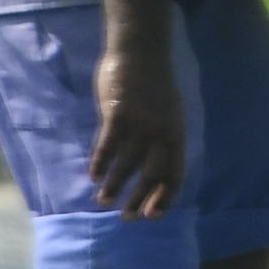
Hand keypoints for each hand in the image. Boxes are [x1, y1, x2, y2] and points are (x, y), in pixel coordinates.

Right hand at [86, 34, 186, 222]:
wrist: (140, 50)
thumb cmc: (153, 85)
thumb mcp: (167, 114)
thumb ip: (160, 141)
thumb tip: (149, 172)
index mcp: (176, 133)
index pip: (175, 174)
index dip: (165, 198)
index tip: (151, 216)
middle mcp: (161, 131)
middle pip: (151, 174)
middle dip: (138, 200)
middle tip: (126, 218)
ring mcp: (140, 121)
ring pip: (127, 164)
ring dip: (114, 186)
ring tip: (102, 201)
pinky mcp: (119, 112)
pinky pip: (108, 144)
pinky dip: (100, 163)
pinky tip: (92, 176)